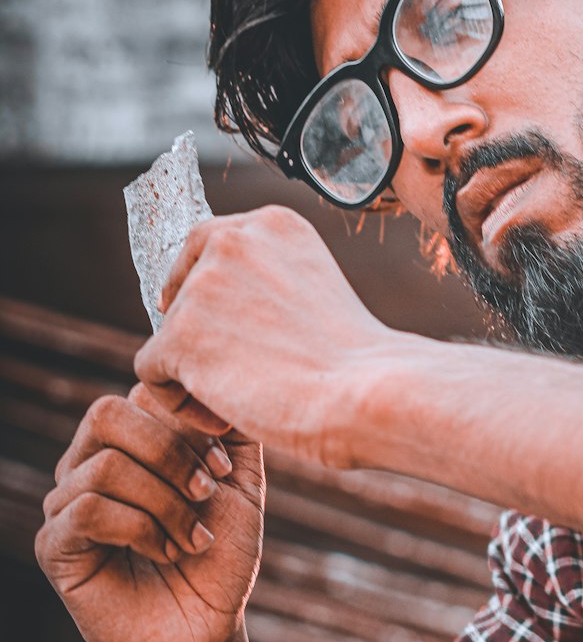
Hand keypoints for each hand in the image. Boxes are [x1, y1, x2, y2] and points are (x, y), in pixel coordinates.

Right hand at [35, 385, 263, 641]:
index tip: (222, 467)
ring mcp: (65, 504)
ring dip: (165, 503)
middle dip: (169, 451)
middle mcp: (87, 464)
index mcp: (128, 443)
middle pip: (108, 414)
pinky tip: (167, 553)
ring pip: (106, 466)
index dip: (188, 421)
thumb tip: (220, 380)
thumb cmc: (219, 558)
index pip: (140, 392)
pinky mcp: (55, 546)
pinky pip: (89, 510)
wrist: (206, 632)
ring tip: (193, 538)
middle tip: (205, 492)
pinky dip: (141, 529)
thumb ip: (233, 430)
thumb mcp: (239, 484)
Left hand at [133, 206, 397, 464]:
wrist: (371, 393)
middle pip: (180, 289)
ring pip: (168, 339)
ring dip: (199, 375)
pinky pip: (153, 374)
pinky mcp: (180, 334)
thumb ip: (268, 283)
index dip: (206, 293)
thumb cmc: (357, 362)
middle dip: (195, 331)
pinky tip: (227, 418)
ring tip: (249, 402)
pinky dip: (183, 404)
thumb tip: (220, 309)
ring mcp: (203, 285)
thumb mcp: (315, 292)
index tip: (223, 329)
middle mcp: (233, 239)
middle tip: (231, 370)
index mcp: (272, 223)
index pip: (209, 246)